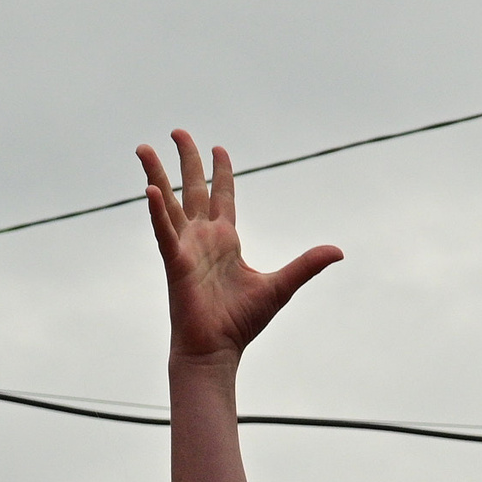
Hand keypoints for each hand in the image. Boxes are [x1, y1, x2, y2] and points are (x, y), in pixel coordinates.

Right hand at [140, 130, 339, 364]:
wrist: (216, 350)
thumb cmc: (241, 322)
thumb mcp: (281, 286)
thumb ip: (306, 264)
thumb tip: (338, 251)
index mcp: (226, 240)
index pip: (222, 195)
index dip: (220, 170)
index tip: (218, 148)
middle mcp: (202, 238)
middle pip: (193, 188)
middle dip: (186, 159)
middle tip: (177, 131)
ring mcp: (186, 248)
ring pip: (168, 203)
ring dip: (156, 174)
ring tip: (143, 147)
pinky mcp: (176, 263)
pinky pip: (164, 233)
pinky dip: (157, 212)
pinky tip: (151, 190)